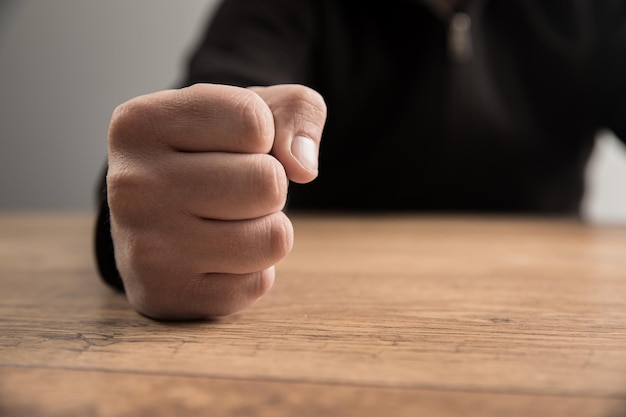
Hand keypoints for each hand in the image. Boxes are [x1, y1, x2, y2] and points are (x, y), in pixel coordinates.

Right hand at [106, 83, 325, 318]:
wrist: (160, 219)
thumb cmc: (213, 155)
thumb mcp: (255, 109)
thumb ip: (296, 110)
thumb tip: (303, 167)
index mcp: (139, 123)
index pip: (253, 121)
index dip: (264, 134)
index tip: (233, 144)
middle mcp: (130, 184)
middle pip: (269, 182)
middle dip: (270, 185)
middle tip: (235, 190)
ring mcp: (144, 246)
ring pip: (273, 237)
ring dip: (267, 228)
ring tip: (229, 220)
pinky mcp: (166, 295)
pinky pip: (258, 282)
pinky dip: (252, 269)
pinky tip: (217, 255)